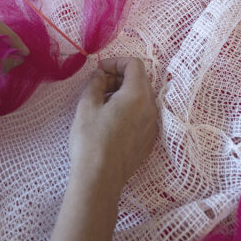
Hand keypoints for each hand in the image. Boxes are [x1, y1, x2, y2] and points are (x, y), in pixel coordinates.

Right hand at [70, 57, 157, 187]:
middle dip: (119, 77)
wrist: (100, 179)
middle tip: (98, 86)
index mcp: (138, 94)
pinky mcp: (149, 139)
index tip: (99, 71)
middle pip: (140, 80)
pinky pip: (142, 115)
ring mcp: (153, 124)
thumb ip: (96, 83)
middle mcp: (151, 107)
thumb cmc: (91, 140)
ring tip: (102, 103)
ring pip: (142, 98)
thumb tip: (101, 75)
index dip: (115, 62)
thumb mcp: (87, 105)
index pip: (134, 64)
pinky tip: (111, 121)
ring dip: (124, 93)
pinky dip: (129, 109)